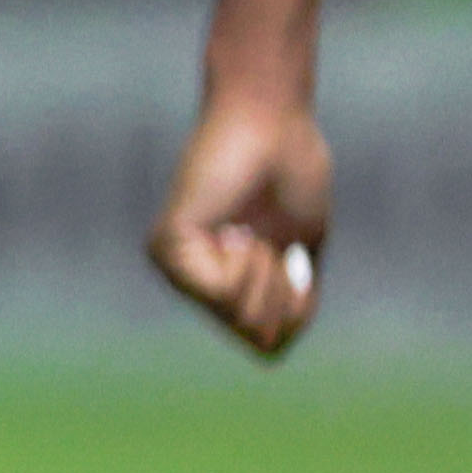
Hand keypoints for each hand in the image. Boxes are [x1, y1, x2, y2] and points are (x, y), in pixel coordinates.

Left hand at [149, 76, 333, 357]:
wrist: (276, 125)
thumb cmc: (294, 176)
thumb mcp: (303, 254)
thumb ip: (289, 304)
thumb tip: (267, 346)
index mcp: (229, 285)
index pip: (268, 343)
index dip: (296, 309)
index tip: (289, 254)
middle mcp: (196, 282)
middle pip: (258, 338)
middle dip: (282, 293)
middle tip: (268, 237)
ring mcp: (178, 267)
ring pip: (242, 320)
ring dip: (265, 277)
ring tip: (249, 227)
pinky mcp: (168, 247)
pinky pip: (221, 295)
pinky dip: (244, 266)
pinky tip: (233, 228)